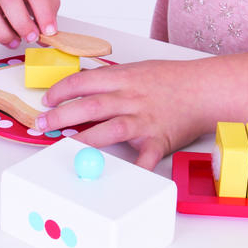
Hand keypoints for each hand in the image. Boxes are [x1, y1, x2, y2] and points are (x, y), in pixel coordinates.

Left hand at [34, 59, 210, 169]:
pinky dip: (133, 169)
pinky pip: (144, 158)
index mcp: (124, 78)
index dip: (60, 91)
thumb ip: (112, 78)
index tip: (46, 100)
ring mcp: (144, 120)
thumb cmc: (173, 79)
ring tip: (62, 146)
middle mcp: (131, 98)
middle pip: (89, 106)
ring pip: (108, 129)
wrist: (205, 89)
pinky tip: (117, 178)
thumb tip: (82, 83)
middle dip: (60, 115)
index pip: (83, 82)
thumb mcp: (138, 69)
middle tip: (41, 124)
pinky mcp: (158, 140)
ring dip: (82, 139)